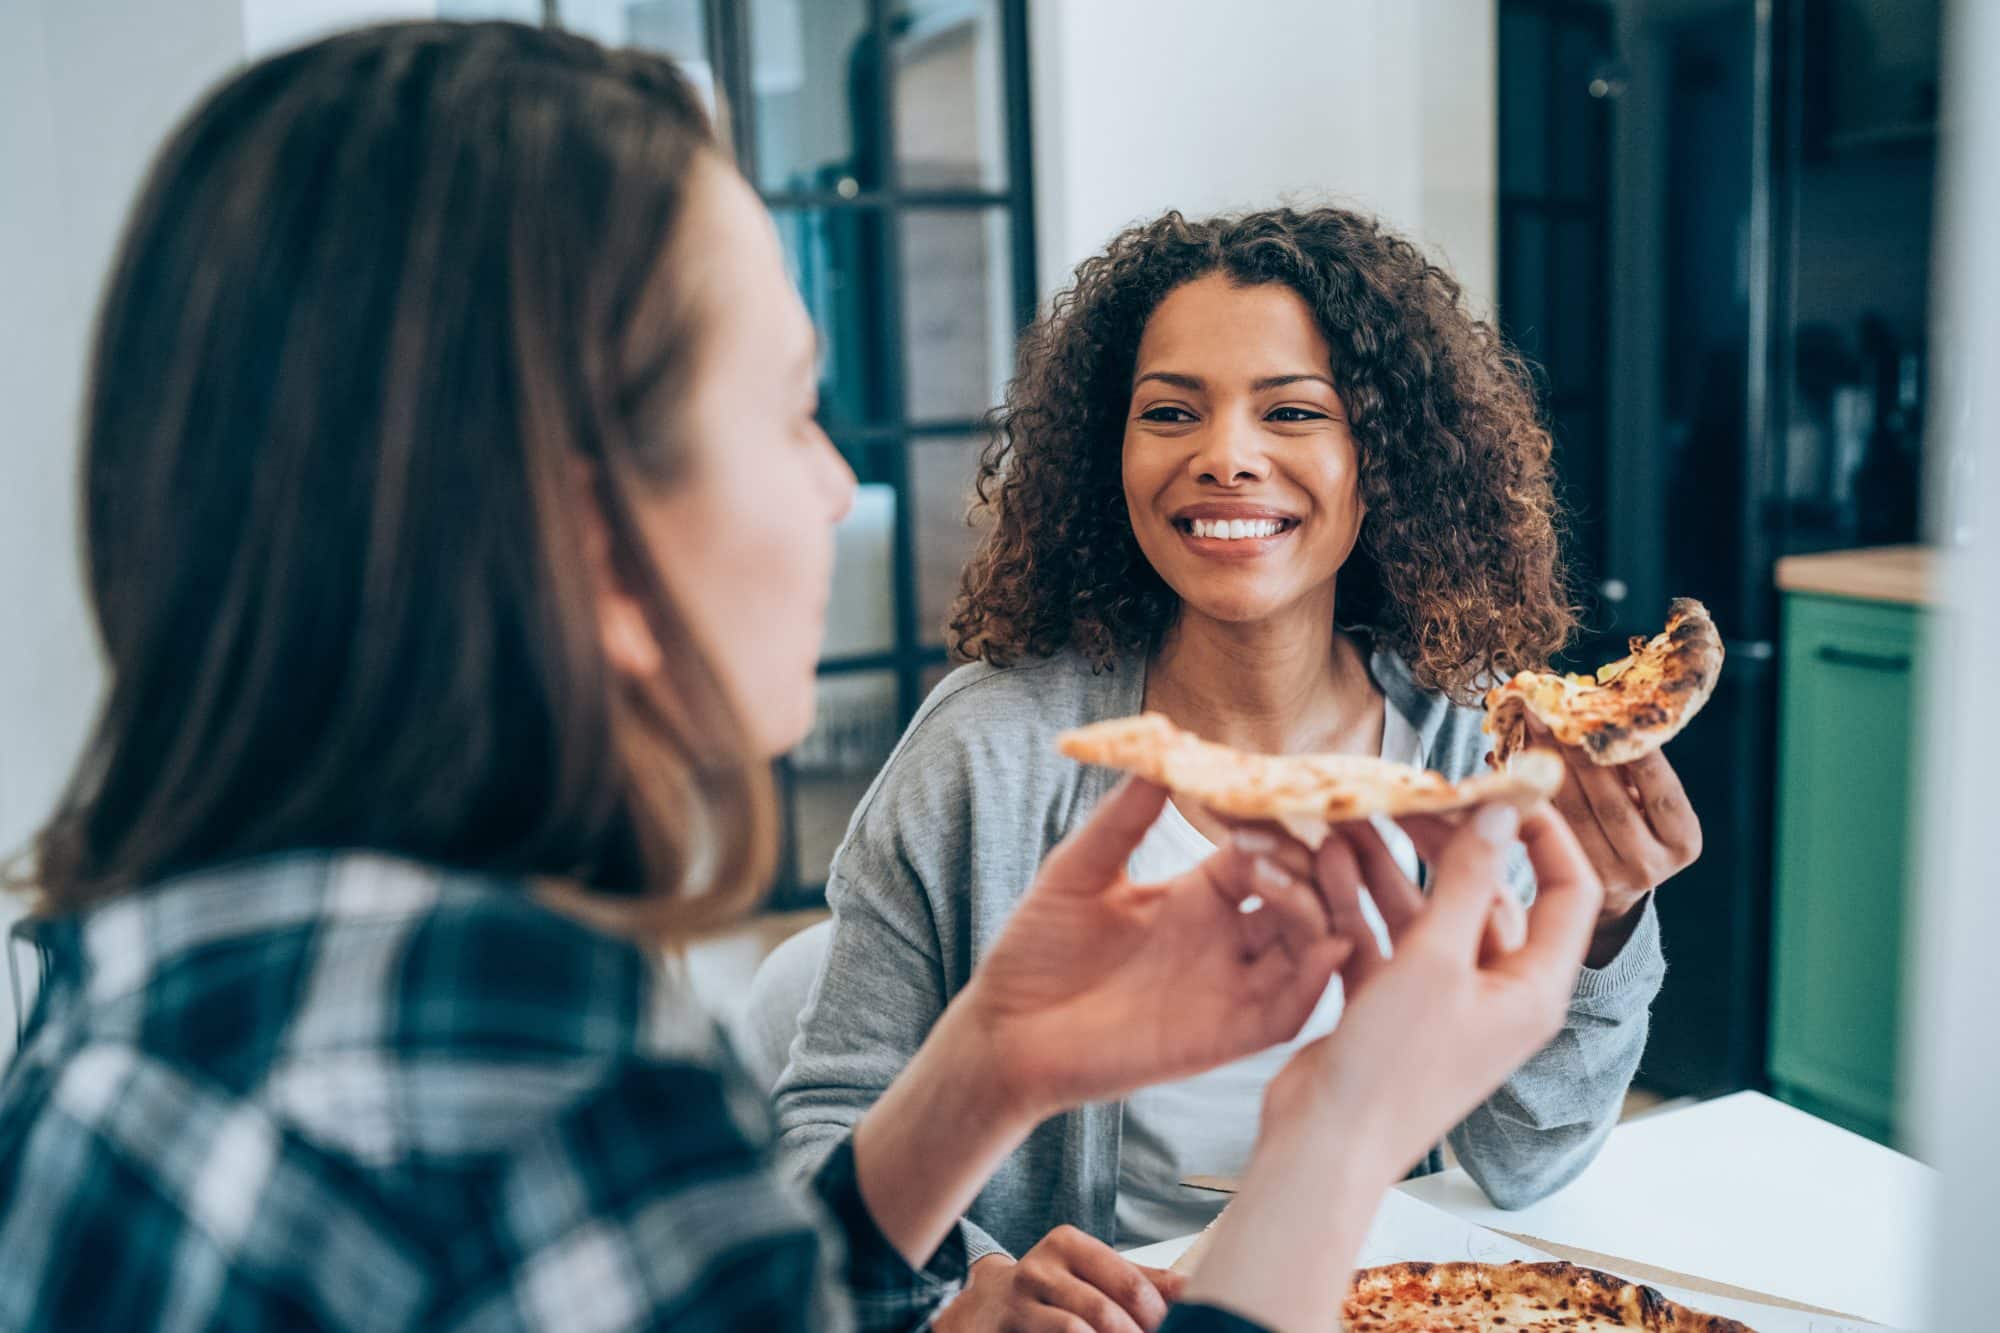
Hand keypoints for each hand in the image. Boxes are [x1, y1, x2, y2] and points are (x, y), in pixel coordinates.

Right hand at [935, 1229, 1185, 1332]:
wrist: (986, 1308)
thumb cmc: (1055, 1290)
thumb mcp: (1093, 1274)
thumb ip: (1142, 1281)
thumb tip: (1195, 1290)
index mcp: (1068, 1244)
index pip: (1128, 1282)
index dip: (1158, 1317)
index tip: (1175, 1330)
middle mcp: (1038, 1268)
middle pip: (1103, 1312)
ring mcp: (1018, 1303)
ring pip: (1075, 1330)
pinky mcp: (1007, 1330)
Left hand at [947, 777, 1353, 1119]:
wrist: (1007, 1030)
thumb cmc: (1037, 949)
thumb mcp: (1079, 870)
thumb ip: (1122, 817)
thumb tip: (1160, 750)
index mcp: (1199, 894)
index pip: (1265, 850)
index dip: (1281, 824)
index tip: (1290, 791)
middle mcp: (1225, 937)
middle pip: (1303, 895)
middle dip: (1322, 864)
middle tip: (1327, 835)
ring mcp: (1229, 987)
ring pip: (1309, 947)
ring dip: (1323, 910)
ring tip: (1320, 876)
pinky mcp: (1224, 1037)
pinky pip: (1289, 1011)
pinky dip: (1316, 980)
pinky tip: (1326, 945)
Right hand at [1181, 804, 1604, 1332]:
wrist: (1327, 1146)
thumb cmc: (1394, 1067)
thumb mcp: (1436, 960)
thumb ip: (1468, 880)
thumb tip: (1501, 810)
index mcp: (1533, 988)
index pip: (1566, 893)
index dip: (1544, 835)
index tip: (1506, 787)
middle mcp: (1495, 993)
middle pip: (1485, 895)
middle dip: (1447, 843)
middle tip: (1412, 794)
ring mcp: (1442, 1002)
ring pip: (1425, 914)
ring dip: (1389, 869)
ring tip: (1350, 822)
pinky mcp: (1391, 1009)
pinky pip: (1384, 941)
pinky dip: (1359, 906)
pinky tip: (1327, 868)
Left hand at [1531, 722, 1701, 963]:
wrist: (1619, 880)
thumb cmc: (1637, 820)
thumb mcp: (1650, 799)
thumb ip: (1632, 766)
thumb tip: (1594, 706)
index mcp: (1681, 839)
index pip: (1660, 790)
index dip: (1635, 752)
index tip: (1610, 713)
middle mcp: (1649, 864)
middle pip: (1609, 801)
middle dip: (1579, 751)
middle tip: (1553, 709)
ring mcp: (1607, 877)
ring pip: (1572, 813)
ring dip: (1547, 764)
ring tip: (1529, 724)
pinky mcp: (1568, 878)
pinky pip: (1546, 825)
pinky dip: (1529, 789)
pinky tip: (1511, 758)